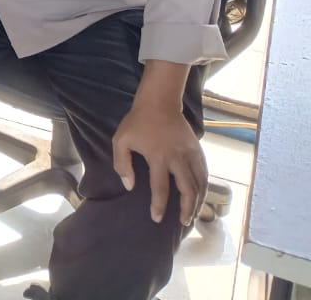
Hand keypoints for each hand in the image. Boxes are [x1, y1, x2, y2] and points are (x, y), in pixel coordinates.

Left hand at [112, 102, 207, 225]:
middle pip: (188, 190)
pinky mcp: (198, 150)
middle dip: (186, 209)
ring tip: (193, 215)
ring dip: (198, 202)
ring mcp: (190, 154)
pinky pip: (204, 173)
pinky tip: (200, 196)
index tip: (156, 218)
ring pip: (200, 184)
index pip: (160, 188)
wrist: (159, 102)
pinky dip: (204, 187)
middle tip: (182, 223)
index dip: (159, 206)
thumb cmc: (137, 122)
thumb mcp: (121, 140)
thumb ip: (122, 164)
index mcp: (158, 157)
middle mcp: (178, 158)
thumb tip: (129, 186)